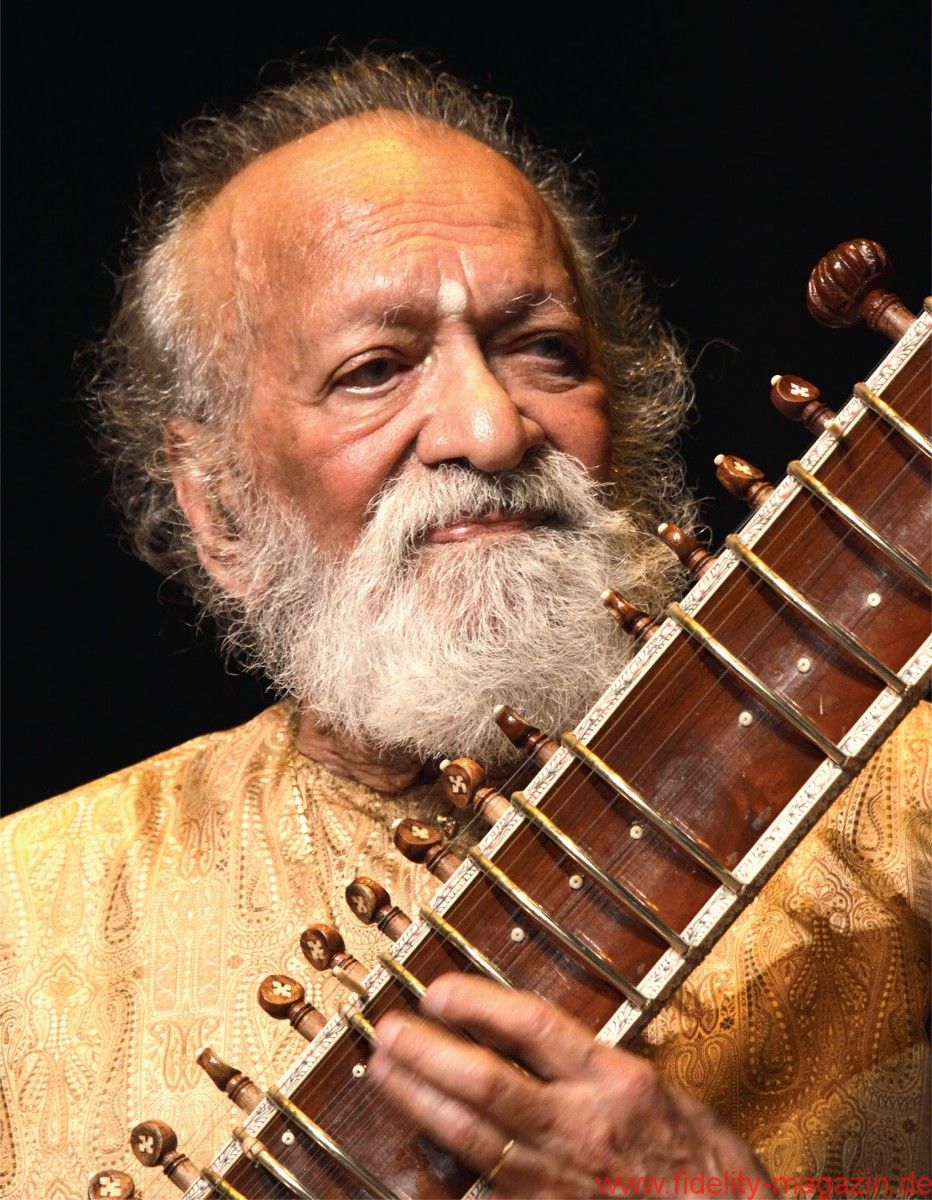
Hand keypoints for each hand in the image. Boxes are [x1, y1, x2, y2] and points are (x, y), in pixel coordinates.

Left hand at [368, 974, 765, 1197]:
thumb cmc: (713, 1178)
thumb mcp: (678, 1103)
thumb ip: (613, 1074)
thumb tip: (557, 1046)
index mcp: (619, 1084)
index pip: (534, 1026)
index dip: (478, 1003)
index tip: (438, 990)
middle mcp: (585, 1128)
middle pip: (487, 1081)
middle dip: (426, 1053)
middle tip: (385, 1029)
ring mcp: (561, 1179)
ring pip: (473, 1136)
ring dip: (420, 1102)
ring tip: (382, 1073)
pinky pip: (487, 1188)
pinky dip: (450, 1166)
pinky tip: (420, 1148)